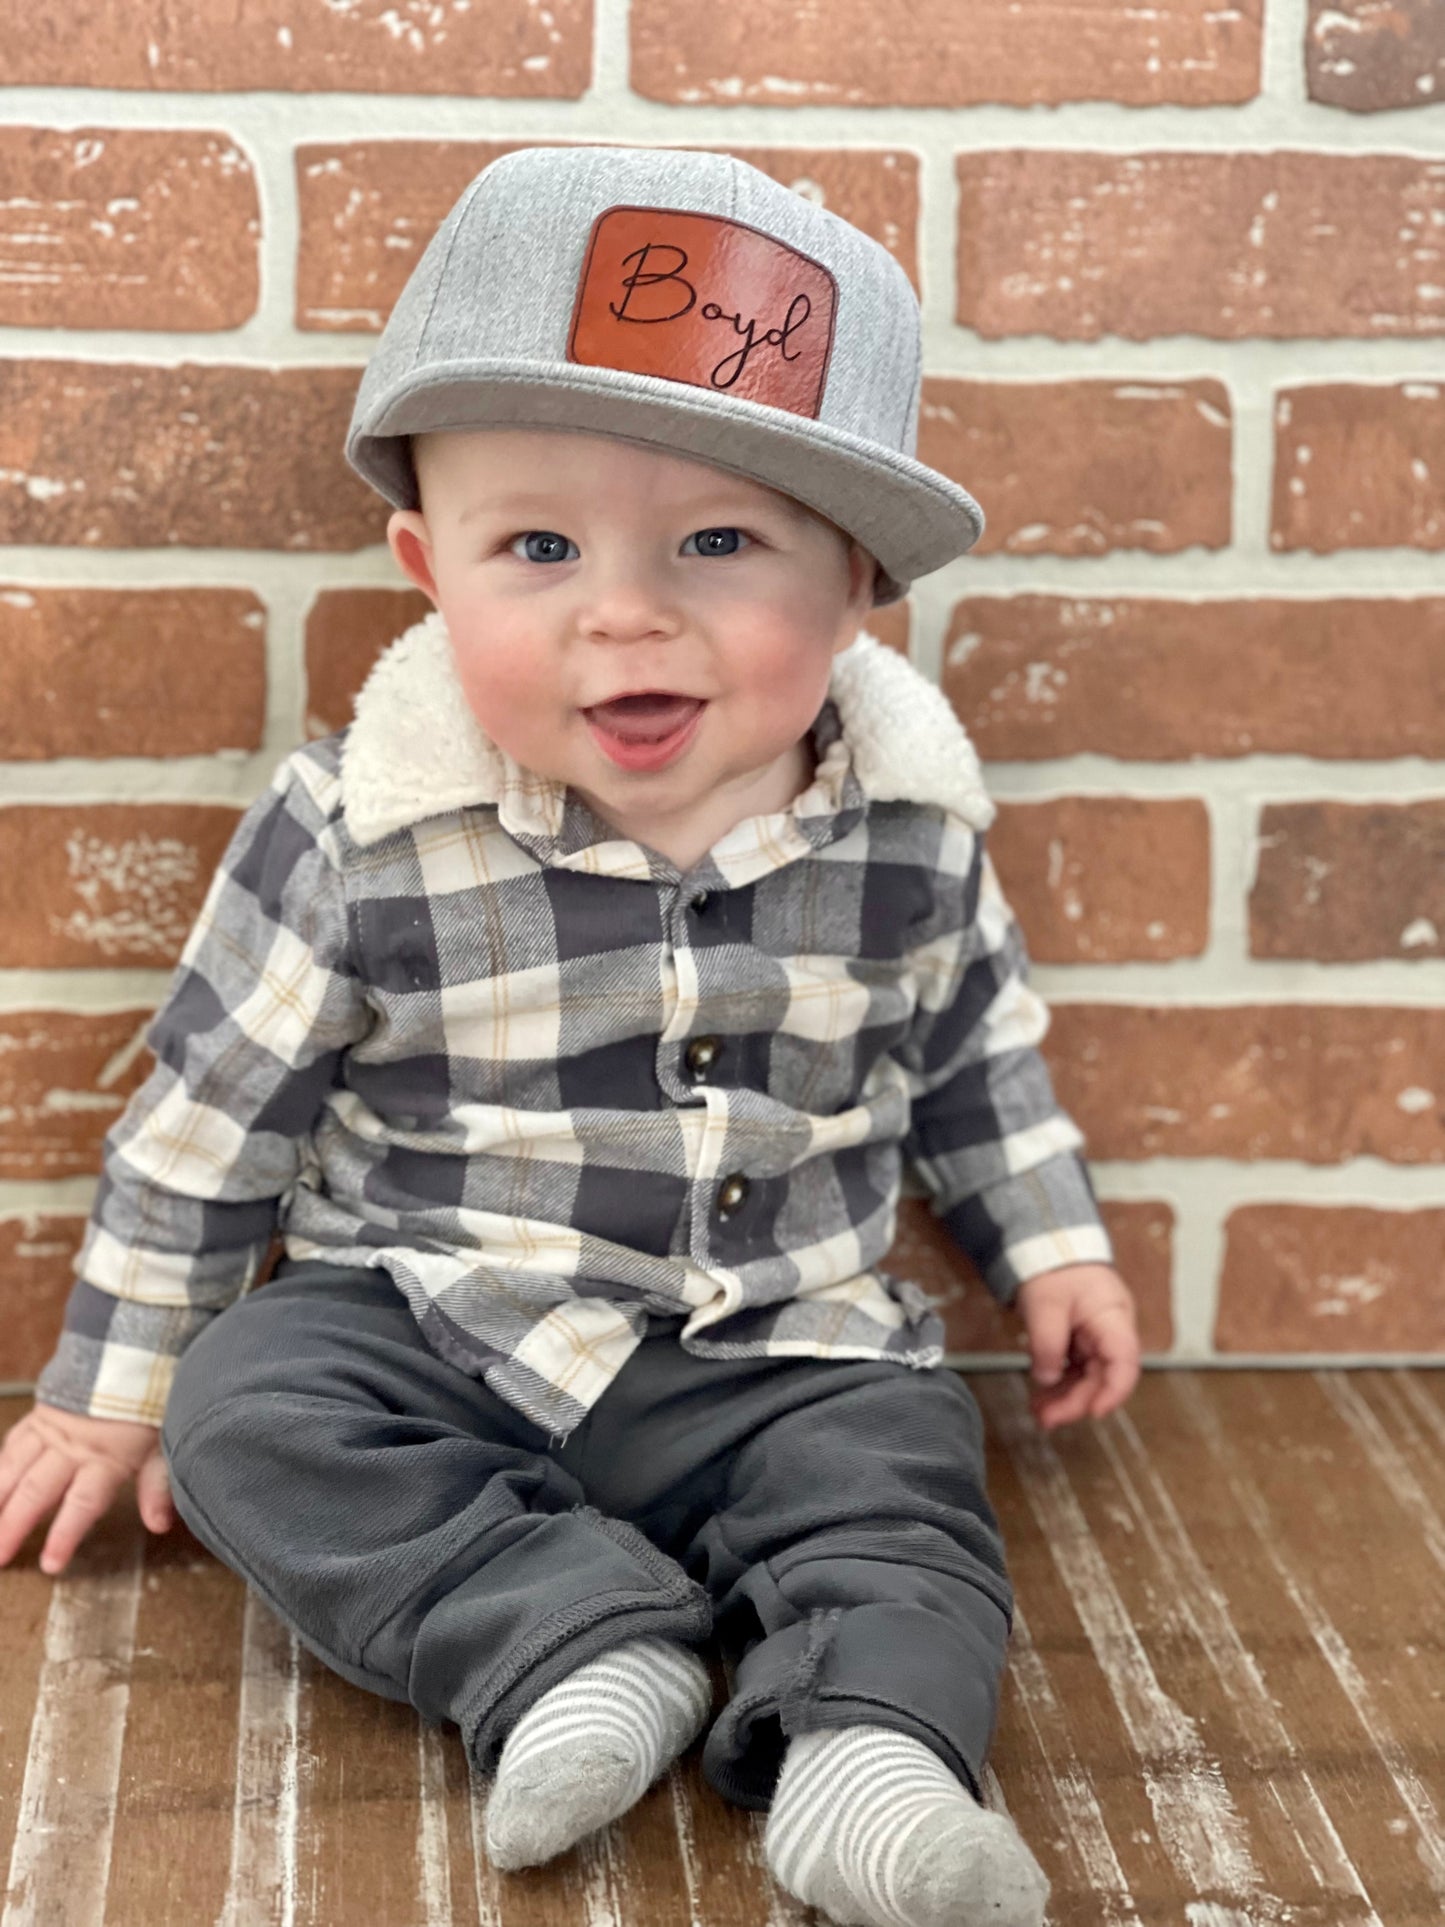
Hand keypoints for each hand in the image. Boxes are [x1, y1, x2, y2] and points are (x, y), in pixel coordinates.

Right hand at [0, 1401, 173, 1575]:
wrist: (133, 1350)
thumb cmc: (151, 1401)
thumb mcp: (164, 1443)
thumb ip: (157, 1485)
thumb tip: (159, 1525)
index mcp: (106, 1457)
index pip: (82, 1504)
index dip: (65, 1535)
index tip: (50, 1565)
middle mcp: (72, 1446)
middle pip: (36, 1492)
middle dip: (12, 1527)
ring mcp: (50, 1430)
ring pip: (13, 1469)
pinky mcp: (39, 1415)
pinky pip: (11, 1443)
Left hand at [1015, 1263, 1139, 1429]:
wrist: (1048, 1245)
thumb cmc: (1055, 1266)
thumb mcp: (1045, 1303)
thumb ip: (1047, 1342)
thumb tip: (1046, 1377)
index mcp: (1112, 1317)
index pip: (1124, 1362)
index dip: (1113, 1391)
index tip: (1094, 1412)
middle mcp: (1110, 1331)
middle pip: (1102, 1376)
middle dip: (1077, 1402)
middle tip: (1047, 1419)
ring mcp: (1096, 1337)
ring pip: (1088, 1378)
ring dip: (1066, 1398)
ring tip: (1040, 1413)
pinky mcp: (1081, 1341)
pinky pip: (1075, 1369)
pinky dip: (1060, 1384)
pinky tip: (1043, 1397)